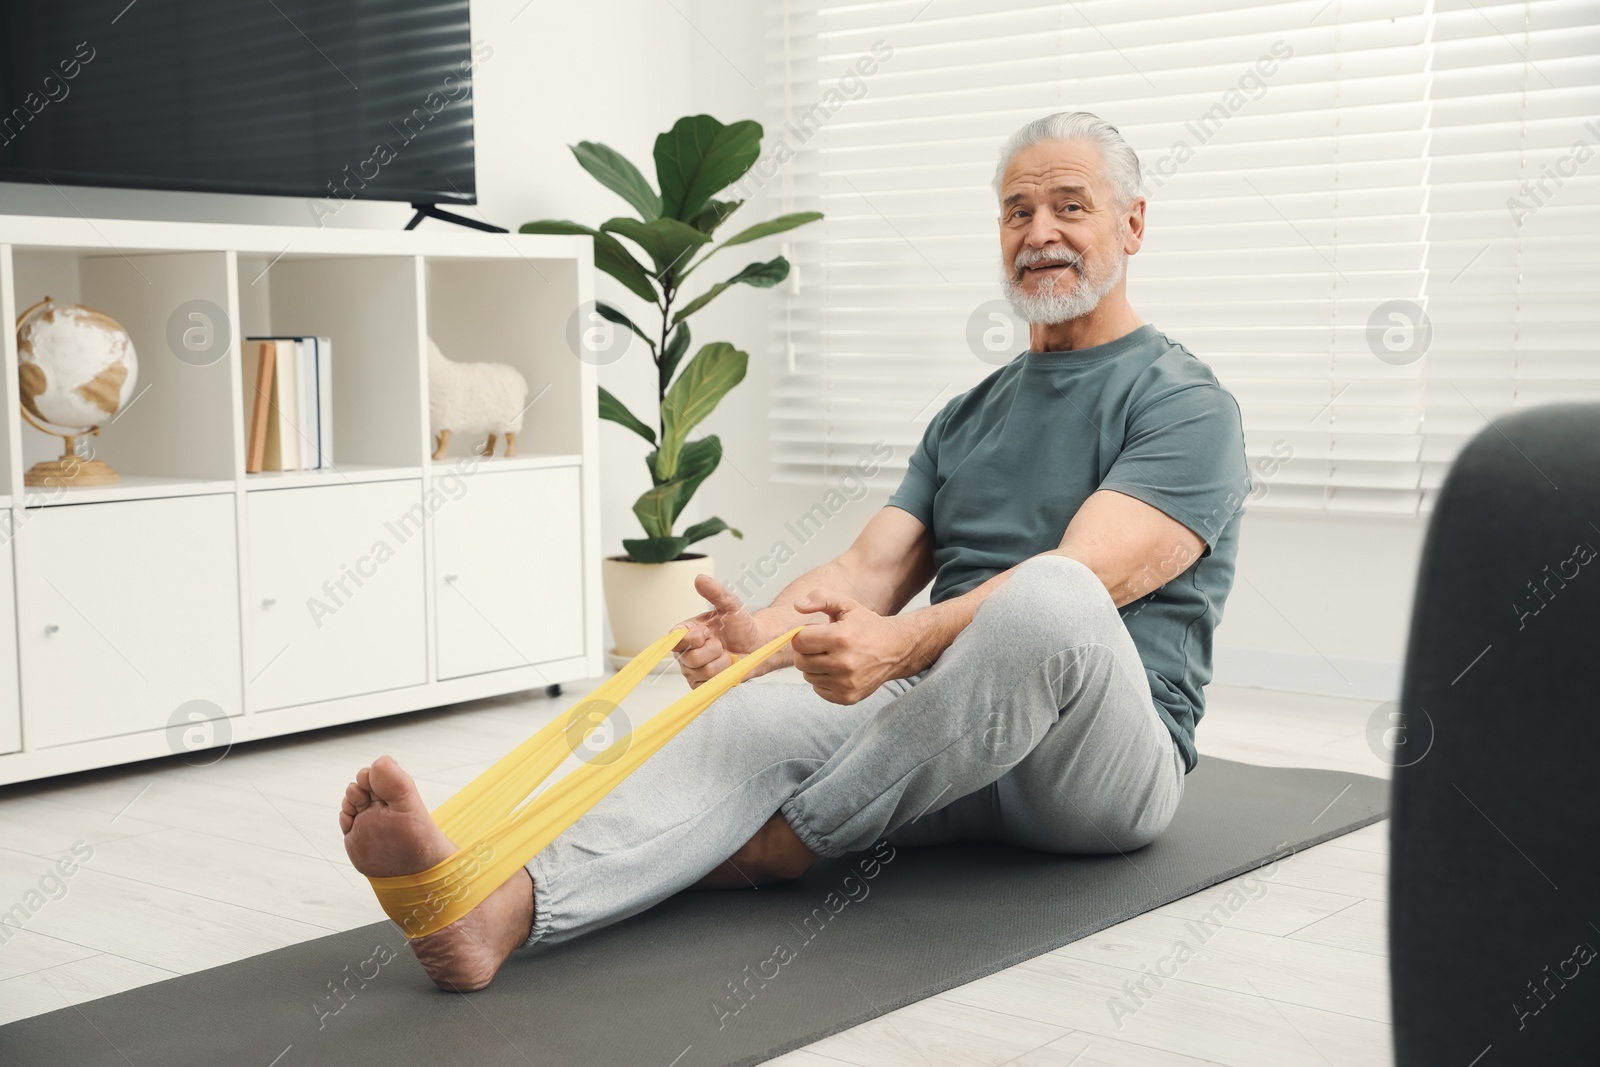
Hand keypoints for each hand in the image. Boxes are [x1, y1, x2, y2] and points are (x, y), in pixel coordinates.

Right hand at [671, 575, 781, 686]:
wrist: (757, 645)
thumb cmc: (741, 626)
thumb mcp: (730, 605)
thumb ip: (716, 593)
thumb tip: (700, 578)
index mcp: (685, 632)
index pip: (674, 639)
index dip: (692, 638)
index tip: (707, 632)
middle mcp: (684, 652)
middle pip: (689, 658)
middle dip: (713, 650)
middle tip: (721, 643)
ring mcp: (692, 669)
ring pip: (701, 671)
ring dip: (721, 662)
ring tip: (726, 654)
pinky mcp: (701, 684)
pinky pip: (707, 685)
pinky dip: (722, 675)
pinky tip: (726, 667)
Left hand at [790, 589, 915, 704]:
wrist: (895, 650)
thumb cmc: (867, 626)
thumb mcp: (846, 605)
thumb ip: (820, 598)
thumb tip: (797, 605)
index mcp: (840, 638)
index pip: (799, 641)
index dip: (803, 635)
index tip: (815, 632)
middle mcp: (843, 663)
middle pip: (800, 661)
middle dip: (806, 651)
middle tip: (821, 645)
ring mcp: (846, 683)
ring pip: (808, 676)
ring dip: (815, 666)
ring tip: (832, 657)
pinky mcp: (847, 697)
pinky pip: (818, 689)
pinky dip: (823, 680)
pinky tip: (837, 670)